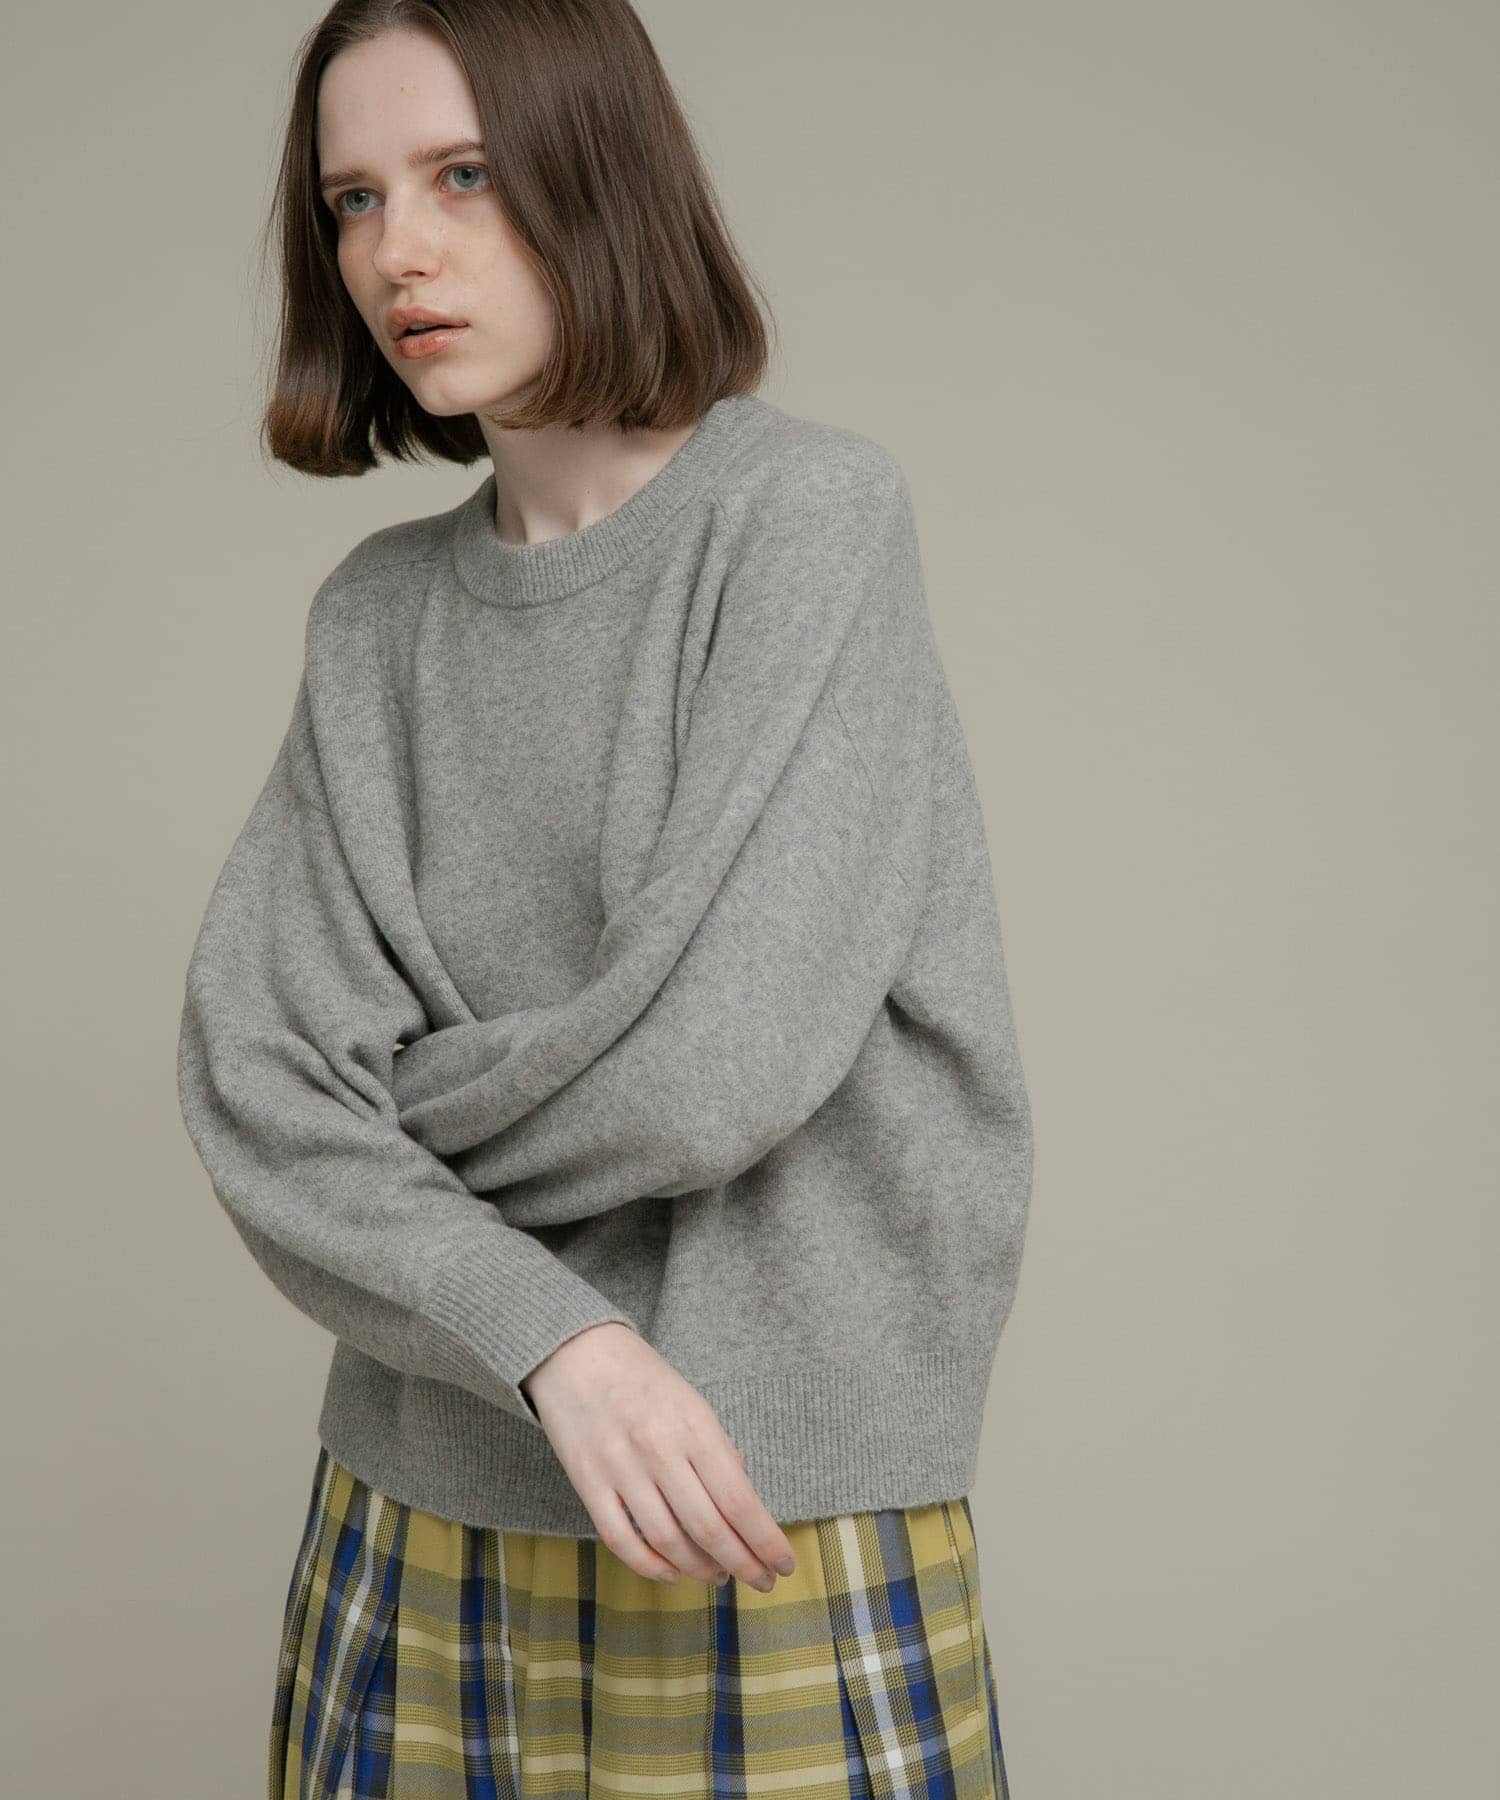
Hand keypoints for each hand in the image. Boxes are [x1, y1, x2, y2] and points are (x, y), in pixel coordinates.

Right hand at [521, 1322, 797, 1590]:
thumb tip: (745, 1509)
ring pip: (668, 1541)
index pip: (739, 1500)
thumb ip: (720, 1453)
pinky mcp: (587, 1483)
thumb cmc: (645, 1380)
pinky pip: (622, 1540)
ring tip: (720, 1577)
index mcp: (695, 1426)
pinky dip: (651, 1566)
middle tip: (761, 1582)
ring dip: (701, 1569)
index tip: (784, 1565)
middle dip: (743, 1564)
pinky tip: (672, 1574)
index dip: (765, 1542)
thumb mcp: (694, 1404)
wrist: (577, 1353)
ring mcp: (621, 1468)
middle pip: (709, 1528)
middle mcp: (660, 1450)